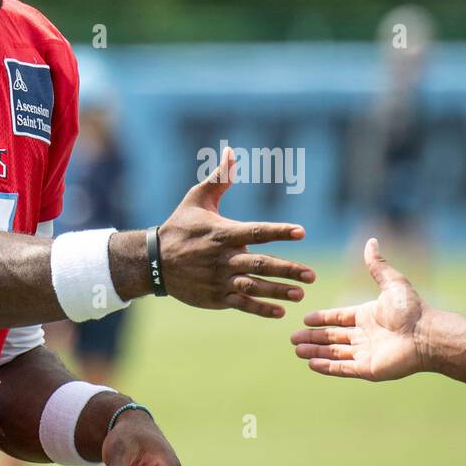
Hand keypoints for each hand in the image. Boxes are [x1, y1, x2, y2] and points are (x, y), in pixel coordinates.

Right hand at [158, 147, 315, 317]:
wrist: (153, 261)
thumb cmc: (180, 226)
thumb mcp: (196, 199)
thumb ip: (218, 179)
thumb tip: (232, 152)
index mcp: (222, 233)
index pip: (256, 232)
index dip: (278, 231)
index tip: (301, 231)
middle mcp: (223, 258)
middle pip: (259, 263)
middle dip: (286, 269)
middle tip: (311, 275)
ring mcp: (219, 280)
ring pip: (253, 286)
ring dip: (276, 291)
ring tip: (299, 294)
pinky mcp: (215, 297)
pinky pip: (240, 304)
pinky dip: (259, 309)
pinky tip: (279, 312)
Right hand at [290, 237, 426, 380]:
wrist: (426, 334)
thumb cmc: (411, 309)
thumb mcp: (391, 282)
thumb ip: (377, 265)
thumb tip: (371, 240)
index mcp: (367, 316)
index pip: (339, 318)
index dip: (322, 319)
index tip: (305, 319)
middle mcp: (365, 335)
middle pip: (332, 337)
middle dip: (312, 337)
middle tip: (293, 338)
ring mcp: (365, 353)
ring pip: (334, 352)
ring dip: (315, 352)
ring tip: (297, 350)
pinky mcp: (367, 369)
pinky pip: (342, 368)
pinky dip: (326, 366)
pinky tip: (311, 364)